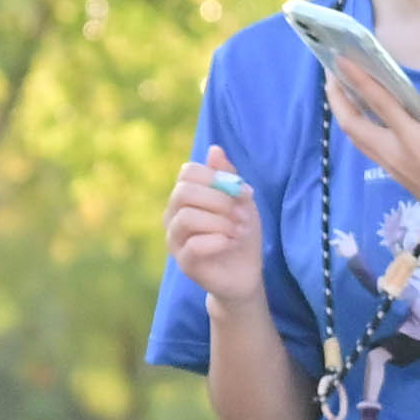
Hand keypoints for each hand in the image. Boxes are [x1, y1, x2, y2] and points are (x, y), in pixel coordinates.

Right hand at [161, 143, 266, 309]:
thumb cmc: (241, 232)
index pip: (187, 172)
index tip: (245, 193)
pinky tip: (231, 243)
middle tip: (242, 215)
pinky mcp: (183, 262)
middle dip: (218, 200)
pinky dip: (218, 241)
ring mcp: (175, 239)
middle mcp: (174, 214)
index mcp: (186, 196)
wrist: (246, 271)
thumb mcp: (241, 201)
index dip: (217, 177)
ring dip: (220, 223)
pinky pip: (193, 245)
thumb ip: (228, 177)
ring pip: (187, 218)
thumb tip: (214, 148)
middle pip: (183, 192)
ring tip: (239, 231)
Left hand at [323, 52, 419, 248]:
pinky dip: (358, 129)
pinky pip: (367, 147)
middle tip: (332, 74)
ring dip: (344, 115)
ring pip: (356, 138)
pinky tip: (365, 121)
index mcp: (410, 139)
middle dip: (337, 99)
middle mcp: (392, 152)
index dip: (358, 79)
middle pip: (352, 124)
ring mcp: (392, 166)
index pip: (377, 102)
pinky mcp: (397, 174)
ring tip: (342, 94)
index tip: (341, 59)